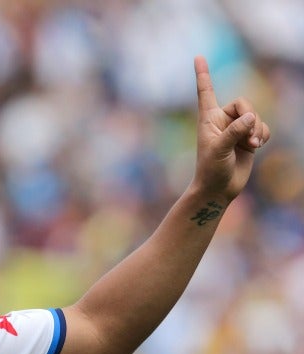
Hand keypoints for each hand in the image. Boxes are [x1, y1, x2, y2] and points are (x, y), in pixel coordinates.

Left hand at [192, 55, 270, 202]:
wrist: (218, 189)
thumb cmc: (210, 170)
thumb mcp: (219, 150)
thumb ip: (234, 132)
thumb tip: (251, 117)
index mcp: (208, 119)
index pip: (205, 92)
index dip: (203, 74)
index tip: (198, 56)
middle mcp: (221, 120)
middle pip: (243, 103)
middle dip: (251, 117)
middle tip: (248, 137)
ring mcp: (235, 129)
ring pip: (255, 116)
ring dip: (258, 129)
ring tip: (252, 145)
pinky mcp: (248, 139)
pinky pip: (263, 127)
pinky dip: (263, 135)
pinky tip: (257, 146)